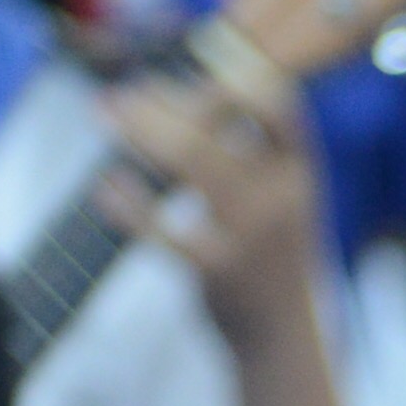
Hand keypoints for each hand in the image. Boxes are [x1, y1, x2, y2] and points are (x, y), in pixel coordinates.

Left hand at [103, 58, 330, 351]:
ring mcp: (251, 237)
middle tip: (120, 94)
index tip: (193, 69)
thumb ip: (247, 151)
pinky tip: (105, 185)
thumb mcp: (281, 199)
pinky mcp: (217, 273)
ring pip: (190, 162)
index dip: (236, 78)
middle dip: (158, 101)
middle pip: (215, 128)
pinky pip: (161, 227)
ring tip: (104, 113)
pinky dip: (126, 201)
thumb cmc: (268, 254)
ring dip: (140, 130)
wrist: (283, 335)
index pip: (280, 106)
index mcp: (300, 174)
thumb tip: (177, 93)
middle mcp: (281, 199)